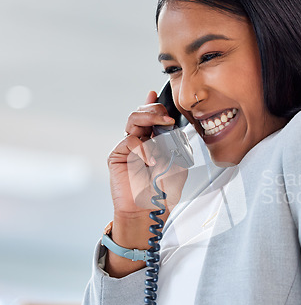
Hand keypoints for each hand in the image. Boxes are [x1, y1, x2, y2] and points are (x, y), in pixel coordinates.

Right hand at [108, 91, 187, 216]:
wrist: (149, 210)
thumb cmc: (163, 190)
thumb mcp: (178, 163)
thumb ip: (175, 143)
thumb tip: (172, 127)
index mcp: (155, 140)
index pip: (152, 117)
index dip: (153, 105)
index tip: (156, 95)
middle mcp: (141, 140)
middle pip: (142, 114)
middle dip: (155, 110)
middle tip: (167, 118)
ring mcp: (129, 147)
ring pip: (133, 120)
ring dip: (148, 118)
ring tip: (161, 124)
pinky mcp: (118, 155)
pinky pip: (129, 141)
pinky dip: (142, 147)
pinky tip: (151, 159)